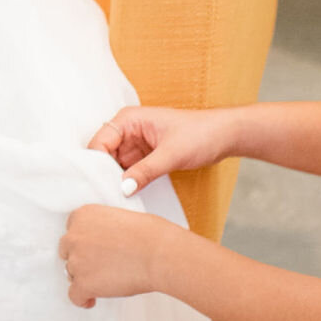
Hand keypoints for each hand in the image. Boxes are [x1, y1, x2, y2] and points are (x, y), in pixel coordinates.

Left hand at [61, 202, 171, 306]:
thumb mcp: (119, 217)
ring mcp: (77, 261)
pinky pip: (74, 296)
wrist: (158, 253)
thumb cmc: (149, 235)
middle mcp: (74, 236)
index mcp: (83, 216)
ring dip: (85, 278)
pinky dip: (83, 299)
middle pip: (68, 252)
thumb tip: (104, 243)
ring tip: (104, 281)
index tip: (92, 250)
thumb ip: (103, 229)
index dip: (83, 243)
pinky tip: (91, 300)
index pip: (72, 230)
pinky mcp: (84, 283)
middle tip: (98, 265)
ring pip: (72, 274)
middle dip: (81, 259)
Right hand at [88, 102, 240, 192]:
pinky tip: (127, 196)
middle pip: (104, 155)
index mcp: (128, 119)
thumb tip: (122, 188)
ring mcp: (136, 144)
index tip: (97, 186)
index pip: (100, 142)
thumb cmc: (200, 133)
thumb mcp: (171, 154)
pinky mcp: (145, 156)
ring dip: (116, 181)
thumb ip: (145, 171)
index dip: (96, 164)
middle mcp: (128, 130)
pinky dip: (128, 182)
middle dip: (104, 175)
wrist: (224, 136)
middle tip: (105, 197)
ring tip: (115, 200)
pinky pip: (129, 171)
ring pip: (115, 165)